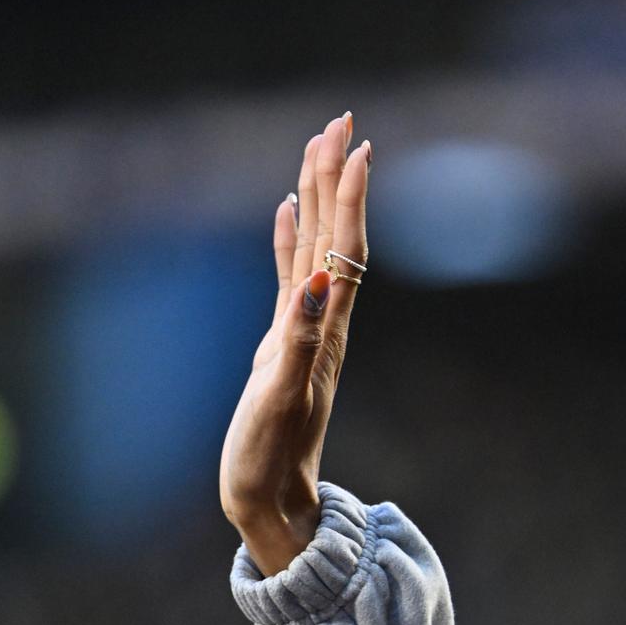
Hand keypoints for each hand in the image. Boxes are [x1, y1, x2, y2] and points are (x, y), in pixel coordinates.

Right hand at [220, 111, 371, 574]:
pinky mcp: (283, 344)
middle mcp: (322, 323)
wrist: (271, 503)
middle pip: (337, 236)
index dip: (349, 197)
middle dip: (337, 178)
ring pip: (316, 249)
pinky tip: (287, 212)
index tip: (356, 145)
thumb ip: (301, 341)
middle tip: (340, 121)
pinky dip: (291, 239)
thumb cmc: (270, 458)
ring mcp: (304, 331)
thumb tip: (321, 285)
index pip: (345, 249)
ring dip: (319, 198)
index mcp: (325, 330)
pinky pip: (290, 276)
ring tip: (317, 148)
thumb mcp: (282, 399)